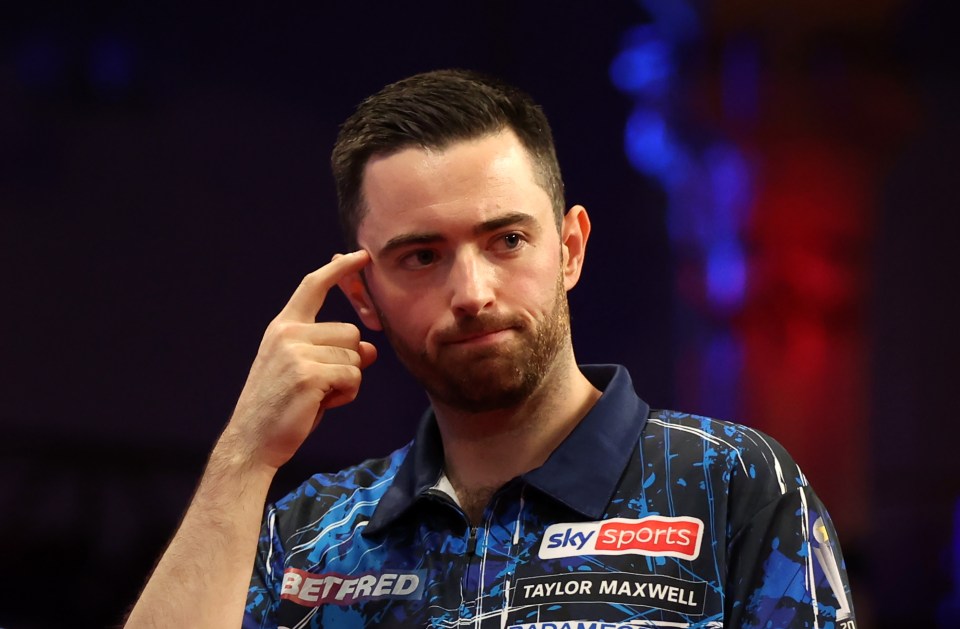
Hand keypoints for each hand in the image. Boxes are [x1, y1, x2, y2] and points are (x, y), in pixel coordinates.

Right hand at [220, 250, 376, 470]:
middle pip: (351, 332)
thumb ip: (336, 355)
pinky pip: (353, 376)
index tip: (360, 255)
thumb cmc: (282, 408)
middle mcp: (288, 333)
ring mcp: (296, 352)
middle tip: (321, 386)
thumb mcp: (309, 373)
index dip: (339, 269)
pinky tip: (322, 404)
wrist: (252, 441)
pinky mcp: (308, 374)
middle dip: (348, 361)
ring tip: (318, 396)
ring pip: (355, 355)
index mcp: (283, 327)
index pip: (313, 286)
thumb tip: (372, 349)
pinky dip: (347, 394)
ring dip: (347, 380)